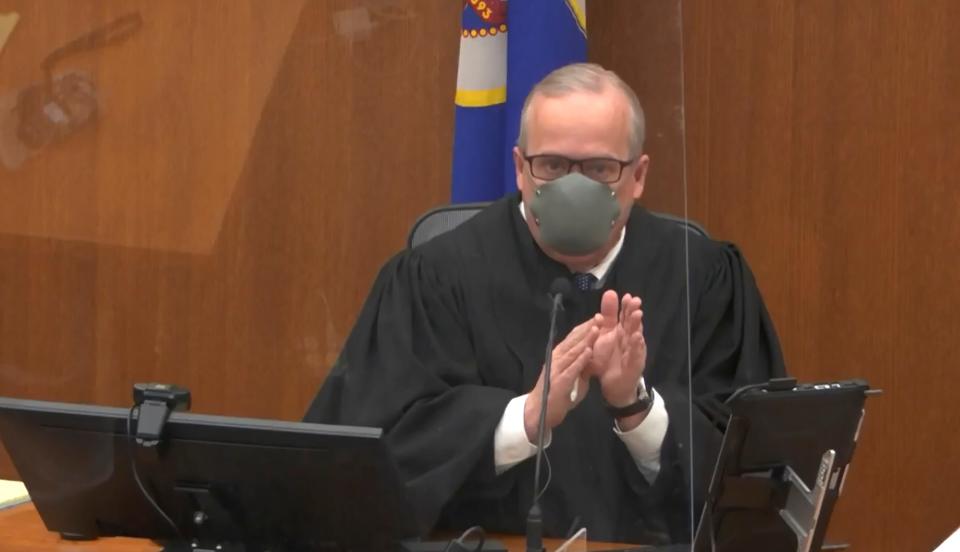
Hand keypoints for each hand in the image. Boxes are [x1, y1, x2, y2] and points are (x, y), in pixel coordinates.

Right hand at [524, 317, 597, 441]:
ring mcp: (556, 369)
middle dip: (587, 328)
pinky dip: (580, 359)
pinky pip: (571, 368)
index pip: (574, 337)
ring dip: (585, 340)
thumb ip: (583, 365)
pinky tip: (588, 352)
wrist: (540, 412)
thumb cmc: (558, 394)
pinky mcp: (559, 381)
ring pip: (572, 351)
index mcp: (560, 355)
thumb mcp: (574, 377)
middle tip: (600, 317)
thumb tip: (594, 353)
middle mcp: (557, 358)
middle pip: (573, 340)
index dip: (586, 327)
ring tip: (597, 329)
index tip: (600, 317)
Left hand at [590, 291, 646, 408]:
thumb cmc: (610, 360)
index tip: (626, 295)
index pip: (625, 316)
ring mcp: (634, 352)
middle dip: (634, 312)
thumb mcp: (604, 336)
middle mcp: (630, 340)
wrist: (613, 387)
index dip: (626, 306)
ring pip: (636, 337)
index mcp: (621, 333)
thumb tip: (609, 294)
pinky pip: (635, 355)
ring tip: (637, 314)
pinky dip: (636, 346)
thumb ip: (607, 316)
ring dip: (637, 326)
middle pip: (632, 324)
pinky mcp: (634, 365)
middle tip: (635, 300)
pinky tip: (636, 337)